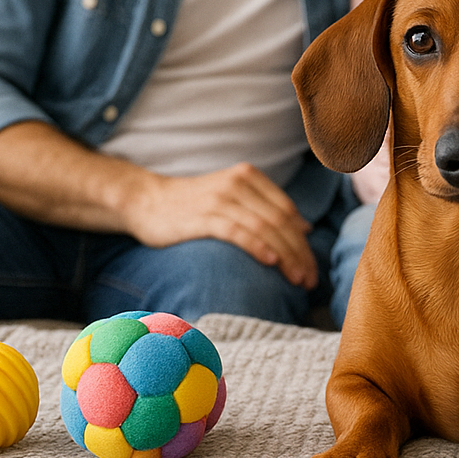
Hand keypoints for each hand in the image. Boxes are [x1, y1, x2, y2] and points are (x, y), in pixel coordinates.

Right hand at [125, 163, 317, 287]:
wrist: (146, 200)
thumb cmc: (192, 205)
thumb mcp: (232, 196)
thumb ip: (265, 207)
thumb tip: (304, 226)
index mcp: (249, 177)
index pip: (287, 211)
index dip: (304, 242)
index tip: (312, 268)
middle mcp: (238, 184)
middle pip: (280, 221)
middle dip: (300, 253)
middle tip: (310, 281)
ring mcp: (221, 199)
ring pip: (265, 228)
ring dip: (286, 256)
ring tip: (297, 279)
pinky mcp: (204, 216)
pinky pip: (238, 231)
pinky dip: (258, 246)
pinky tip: (271, 262)